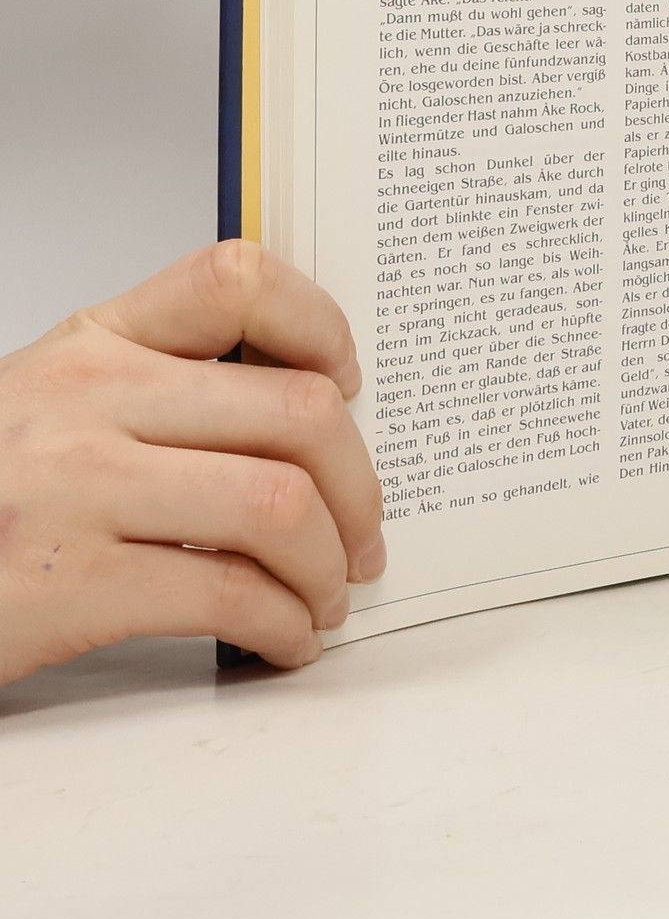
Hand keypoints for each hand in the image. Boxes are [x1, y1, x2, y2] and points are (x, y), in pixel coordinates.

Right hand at [0, 242, 384, 685]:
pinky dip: (282, 623)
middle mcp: (87, 398)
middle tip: (363, 533)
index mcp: (94, 342)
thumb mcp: (55, 406)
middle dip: (358, 483)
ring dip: (328, 564)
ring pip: (280, 503)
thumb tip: (307, 418)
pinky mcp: (71, 584)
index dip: (319, 325)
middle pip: (296, 409)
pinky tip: (283, 638)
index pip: (235, 280)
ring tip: (325, 595)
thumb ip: (161, 391)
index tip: (349, 381)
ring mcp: (77, 488)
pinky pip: (227, 593)